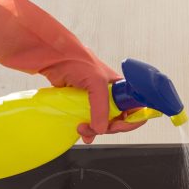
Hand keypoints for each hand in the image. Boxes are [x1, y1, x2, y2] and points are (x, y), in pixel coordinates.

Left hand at [0, 0, 146, 140]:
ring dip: (95, 130)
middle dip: (108, 128)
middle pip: (118, 120)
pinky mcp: (82, 106)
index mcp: (120, 88)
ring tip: (82, 128)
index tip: (118, 126)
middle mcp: (111, 95)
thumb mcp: (96, 84)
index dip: (130, 121)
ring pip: (103, 124)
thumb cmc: (77, 61)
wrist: (53, 58)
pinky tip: (81, 130)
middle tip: (96, 128)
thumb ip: (101, 109)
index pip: (136, 109)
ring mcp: (96, 101)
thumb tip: (101, 129)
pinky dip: (87, 130)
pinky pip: (90, 122)